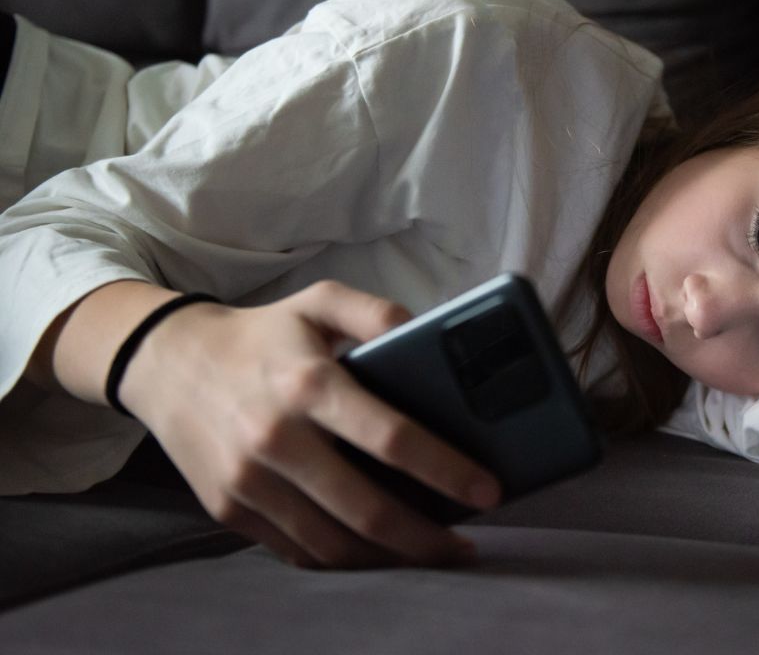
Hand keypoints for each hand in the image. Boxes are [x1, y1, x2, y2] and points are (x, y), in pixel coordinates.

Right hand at [118, 280, 501, 568]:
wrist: (166, 362)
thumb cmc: (261, 334)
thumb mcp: (319, 301)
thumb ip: (378, 312)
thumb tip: (432, 335)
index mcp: (309, 383)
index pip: (392, 438)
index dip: (447, 470)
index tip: (488, 490)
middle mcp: (276, 437)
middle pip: (367, 508)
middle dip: (427, 537)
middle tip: (466, 546)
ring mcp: (248, 481)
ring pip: (333, 543)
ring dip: (390, 558)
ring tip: (431, 553)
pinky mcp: (229, 509)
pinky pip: (297, 551)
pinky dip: (343, 561)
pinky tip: (376, 554)